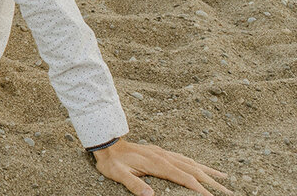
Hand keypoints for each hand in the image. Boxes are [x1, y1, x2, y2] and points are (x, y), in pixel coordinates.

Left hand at [93, 138, 230, 195]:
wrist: (106, 142)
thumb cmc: (112, 161)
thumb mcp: (119, 175)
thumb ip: (134, 185)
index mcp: (158, 164)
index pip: (184, 178)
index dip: (200, 188)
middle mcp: (164, 157)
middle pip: (194, 170)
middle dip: (212, 182)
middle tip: (229, 192)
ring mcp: (163, 153)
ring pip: (191, 163)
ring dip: (208, 171)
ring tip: (224, 178)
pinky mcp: (160, 152)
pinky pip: (183, 158)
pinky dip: (196, 164)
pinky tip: (201, 167)